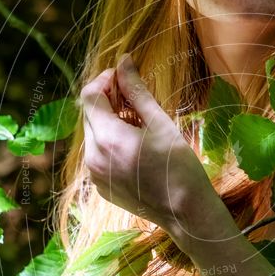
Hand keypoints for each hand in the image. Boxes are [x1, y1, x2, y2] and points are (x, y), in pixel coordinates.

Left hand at [79, 54, 215, 240]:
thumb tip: (124, 61)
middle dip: (107, 100)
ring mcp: (95, 174)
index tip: (124, 76)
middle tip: (133, 98)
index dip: (104, 80)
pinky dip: (110, 143)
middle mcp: (93, 157)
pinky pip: (98, 155)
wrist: (185, 213)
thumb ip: (137, 92)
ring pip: (93, 135)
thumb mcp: (160, 124)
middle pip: (89, 114)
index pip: (89, 96)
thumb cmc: (180, 166)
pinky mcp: (101, 187)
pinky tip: (135, 146)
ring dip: (109, 121)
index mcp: (108, 138)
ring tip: (137, 123)